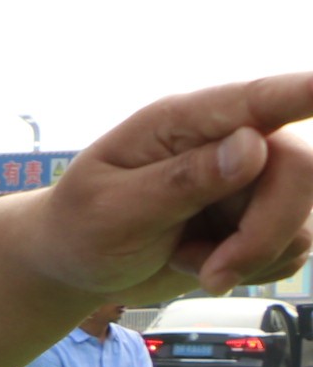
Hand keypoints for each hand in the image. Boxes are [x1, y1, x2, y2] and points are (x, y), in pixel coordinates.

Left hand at [37, 76, 312, 300]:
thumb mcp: (114, 209)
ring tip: (191, 262)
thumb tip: (252, 147)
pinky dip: (256, 268)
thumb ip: (181, 180)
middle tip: (213, 273)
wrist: (77, 264)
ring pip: (302, 216)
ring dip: (253, 256)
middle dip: (265, 231)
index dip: (302, 92)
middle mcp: (227, 141)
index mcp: (182, 122)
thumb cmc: (82, 226)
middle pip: (299, 168)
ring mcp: (250, 181)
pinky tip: (209, 266)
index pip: (256, 100)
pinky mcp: (260, 218)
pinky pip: (293, 247)